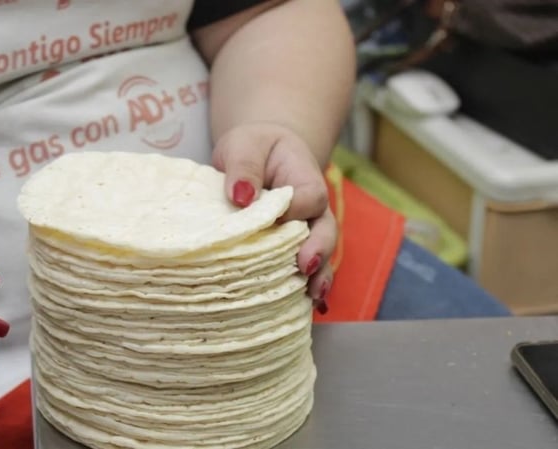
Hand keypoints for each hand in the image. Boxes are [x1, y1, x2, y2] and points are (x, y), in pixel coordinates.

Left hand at [212, 122, 335, 312]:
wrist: (260, 154)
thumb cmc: (253, 148)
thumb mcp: (244, 146)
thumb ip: (244, 167)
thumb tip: (241, 196)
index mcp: (304, 178)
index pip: (308, 197)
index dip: (294, 211)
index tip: (275, 220)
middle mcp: (313, 209)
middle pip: (325, 230)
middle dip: (318, 251)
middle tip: (304, 267)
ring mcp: (307, 230)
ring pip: (320, 254)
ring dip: (318, 276)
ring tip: (312, 297)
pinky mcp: (295, 246)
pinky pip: (306, 267)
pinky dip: (307, 287)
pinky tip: (306, 308)